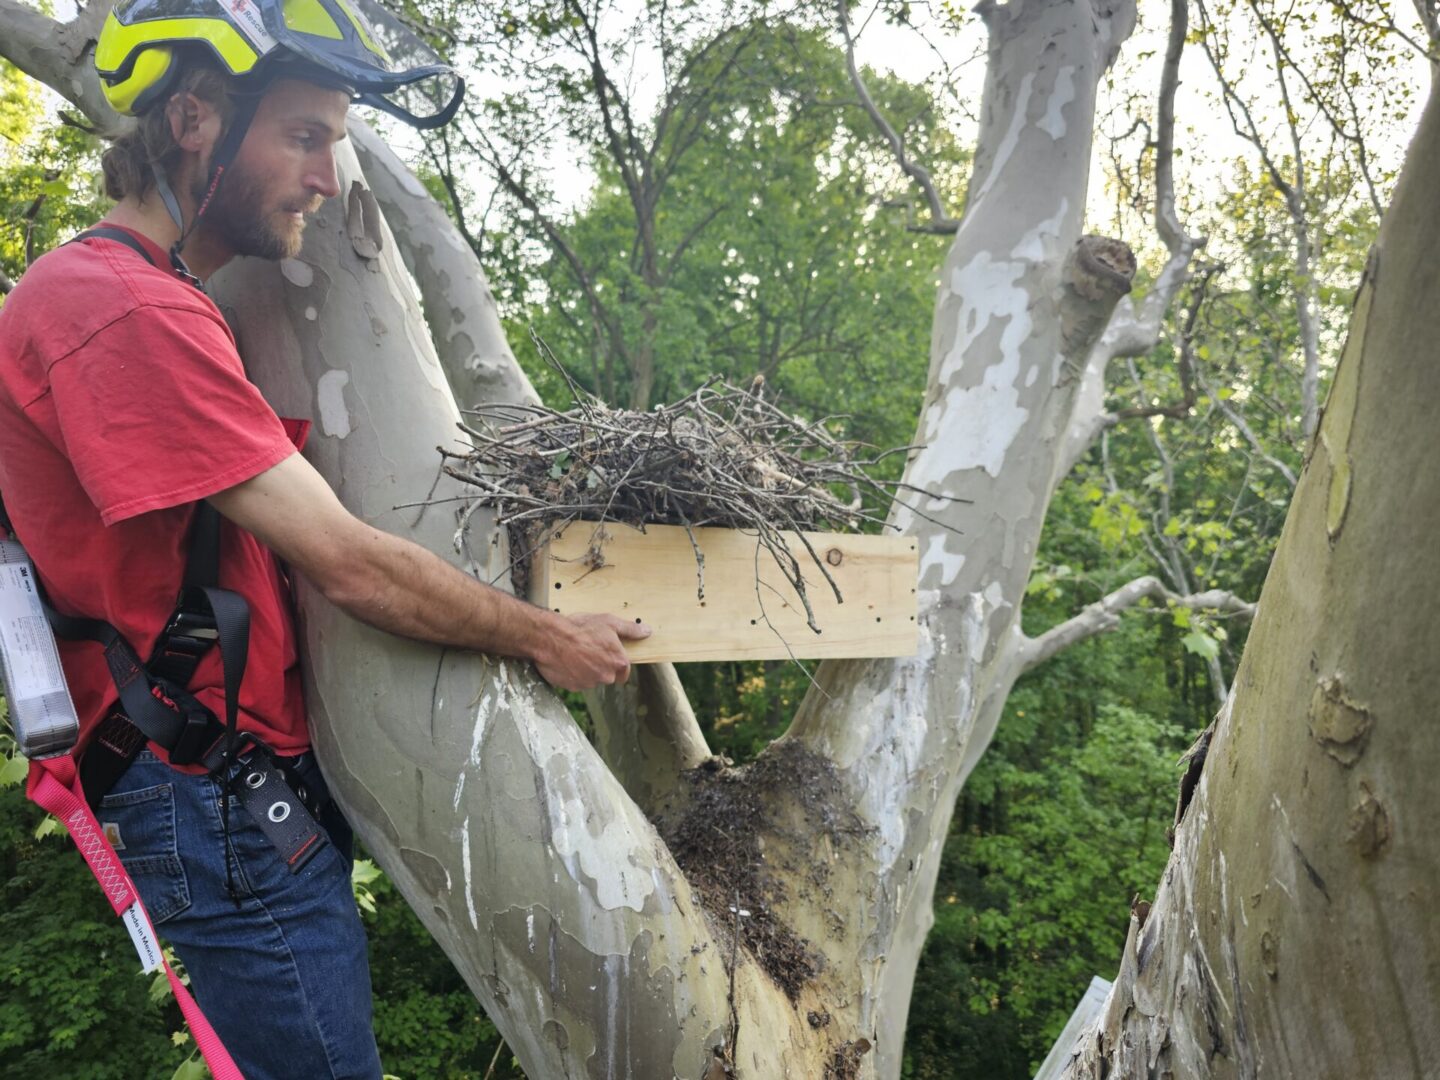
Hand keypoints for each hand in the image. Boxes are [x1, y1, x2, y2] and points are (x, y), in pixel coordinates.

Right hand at [534, 613, 650, 691]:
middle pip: (608, 676)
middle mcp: (606, 676)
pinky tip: (567, 661)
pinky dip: (573, 674)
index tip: (608, 656)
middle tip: (589, 650)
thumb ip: (630, 629)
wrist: (550, 638)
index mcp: (617, 661)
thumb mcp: (609, 622)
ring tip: (575, 653)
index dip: (616, 663)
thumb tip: (646, 631)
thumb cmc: (579, 628)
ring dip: (586, 670)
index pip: (624, 671)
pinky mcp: (573, 687)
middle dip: (601, 666)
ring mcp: (589, 683)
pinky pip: (577, 682)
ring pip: (591, 679)